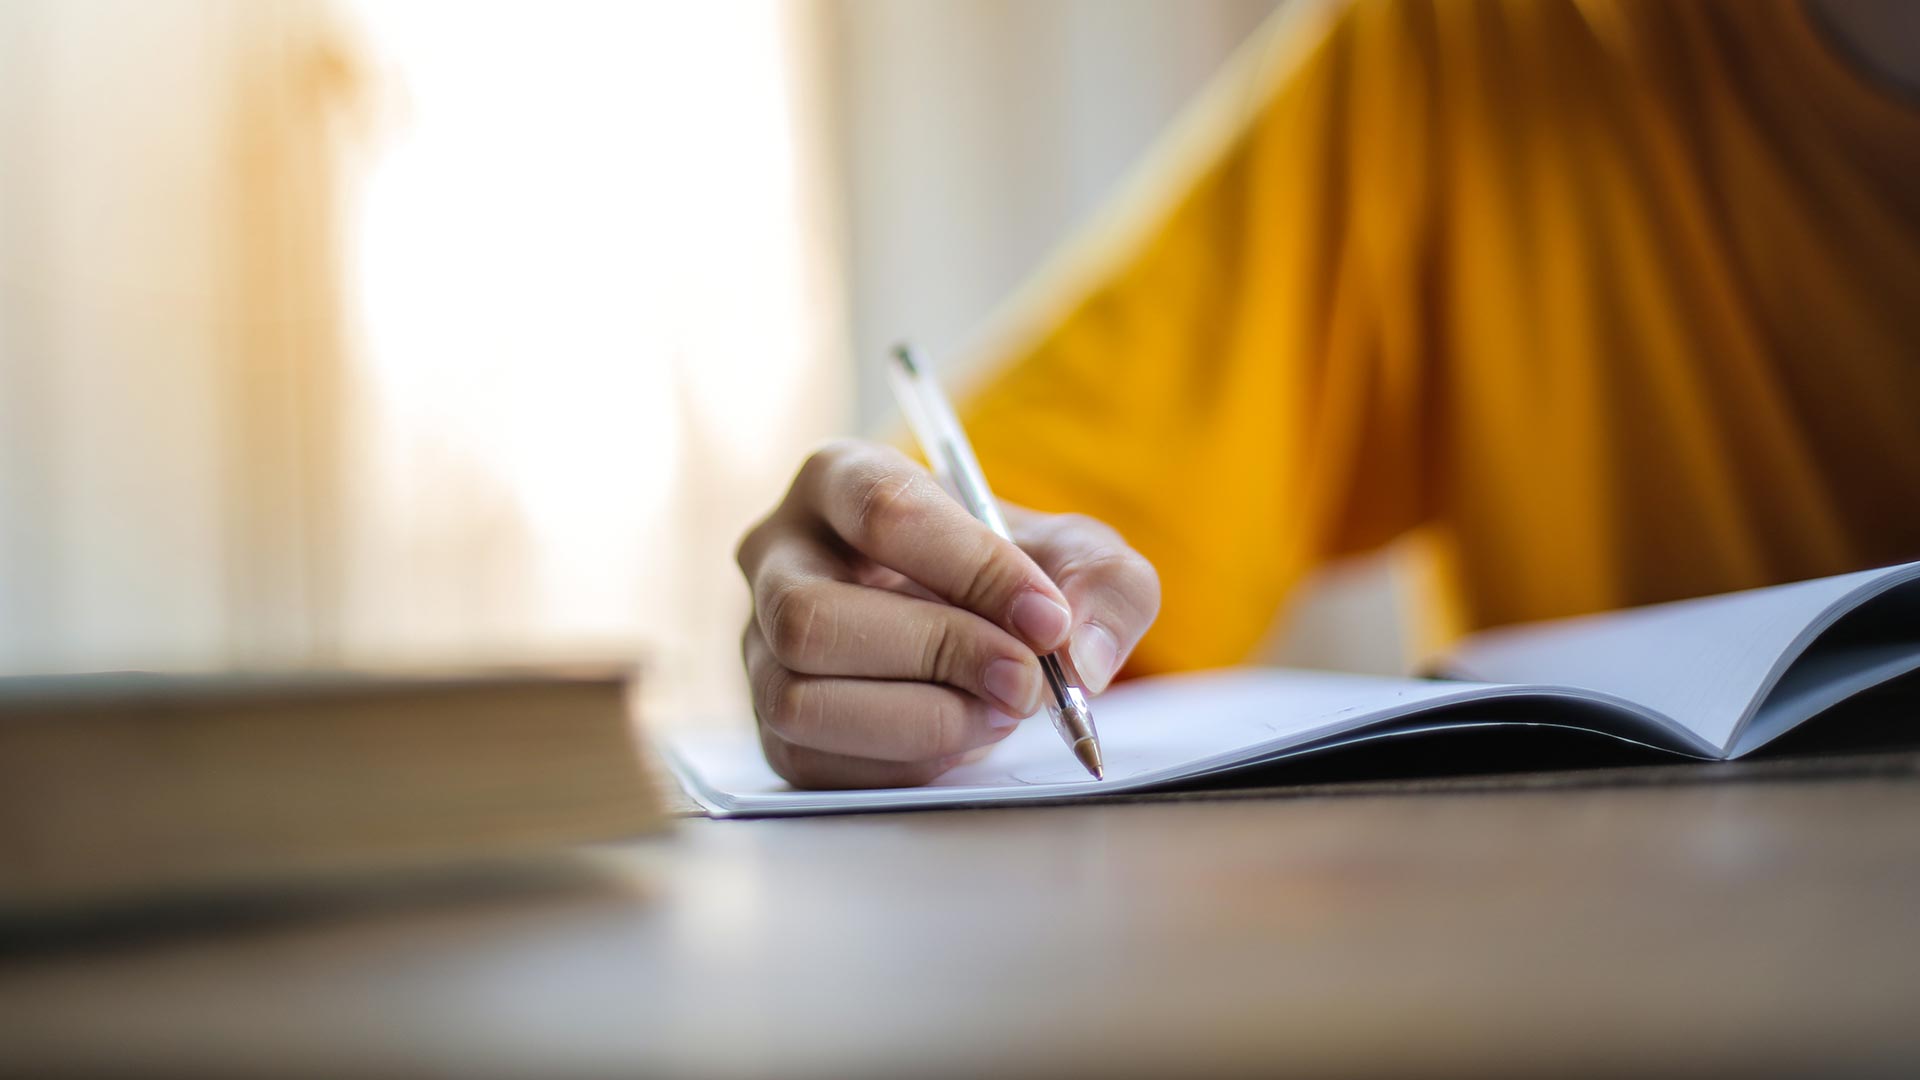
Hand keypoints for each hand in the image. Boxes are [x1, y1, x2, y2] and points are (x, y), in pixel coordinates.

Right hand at [736, 440, 1159, 788]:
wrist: (980, 629)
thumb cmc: (1013, 575)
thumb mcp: (1079, 557)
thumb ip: (1105, 585)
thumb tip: (1081, 655)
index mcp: (841, 477)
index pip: (883, 511)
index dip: (970, 569)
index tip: (1047, 618)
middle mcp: (777, 555)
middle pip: (813, 616)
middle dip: (934, 657)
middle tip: (1024, 681)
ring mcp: (759, 644)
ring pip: (798, 697)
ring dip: (917, 720)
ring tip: (998, 712)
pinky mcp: (771, 725)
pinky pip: (810, 761)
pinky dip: (902, 763)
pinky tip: (960, 739)